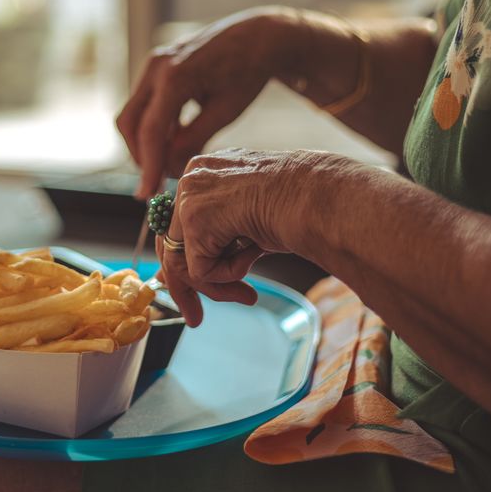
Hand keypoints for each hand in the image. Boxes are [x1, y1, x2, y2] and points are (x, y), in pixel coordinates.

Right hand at [117, 8, 300, 198]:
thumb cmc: (246, 74)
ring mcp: (153, 64)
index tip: (147, 194)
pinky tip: (176, 139)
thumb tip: (166, 170)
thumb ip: (193, 141)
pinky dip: (155, 125)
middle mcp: (156, 66)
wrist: (255, 37)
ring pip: (133, 114)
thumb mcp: (225, 113)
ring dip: (147, 141)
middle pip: (129, 122)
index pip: (151, 131)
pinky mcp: (156, 67)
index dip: (147, 166)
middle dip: (140, 155)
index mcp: (175, 76)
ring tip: (172, 161)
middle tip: (158, 181)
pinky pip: (144, 103)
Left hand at [156, 148, 327, 325]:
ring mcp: (190, 195)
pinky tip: (253, 258)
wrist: (317, 198)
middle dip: (189, 286)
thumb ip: (220, 237)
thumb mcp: (250, 220)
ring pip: (183, 262)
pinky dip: (228, 276)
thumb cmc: (299, 208)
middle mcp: (192, 178)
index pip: (178, 224)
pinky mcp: (195, 218)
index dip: (182, 260)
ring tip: (247, 296)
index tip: (187, 287)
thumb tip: (191, 274)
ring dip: (216, 287)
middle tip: (196, 318)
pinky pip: (200, 269)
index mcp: (206, 172)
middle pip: (172, 245)